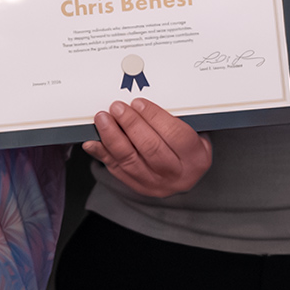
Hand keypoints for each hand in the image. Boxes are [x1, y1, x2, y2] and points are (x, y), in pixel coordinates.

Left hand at [83, 100, 212, 198]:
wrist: (181, 176)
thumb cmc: (185, 148)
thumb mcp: (193, 133)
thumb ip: (176, 119)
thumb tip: (144, 103)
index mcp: (196, 158)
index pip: (176, 135)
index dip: (155, 117)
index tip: (139, 103)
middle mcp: (177, 174)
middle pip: (151, 148)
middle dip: (131, 124)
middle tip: (118, 107)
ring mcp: (156, 183)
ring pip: (130, 160)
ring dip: (113, 136)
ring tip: (103, 118)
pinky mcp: (137, 187)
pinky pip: (116, 169)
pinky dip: (102, 153)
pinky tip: (93, 141)